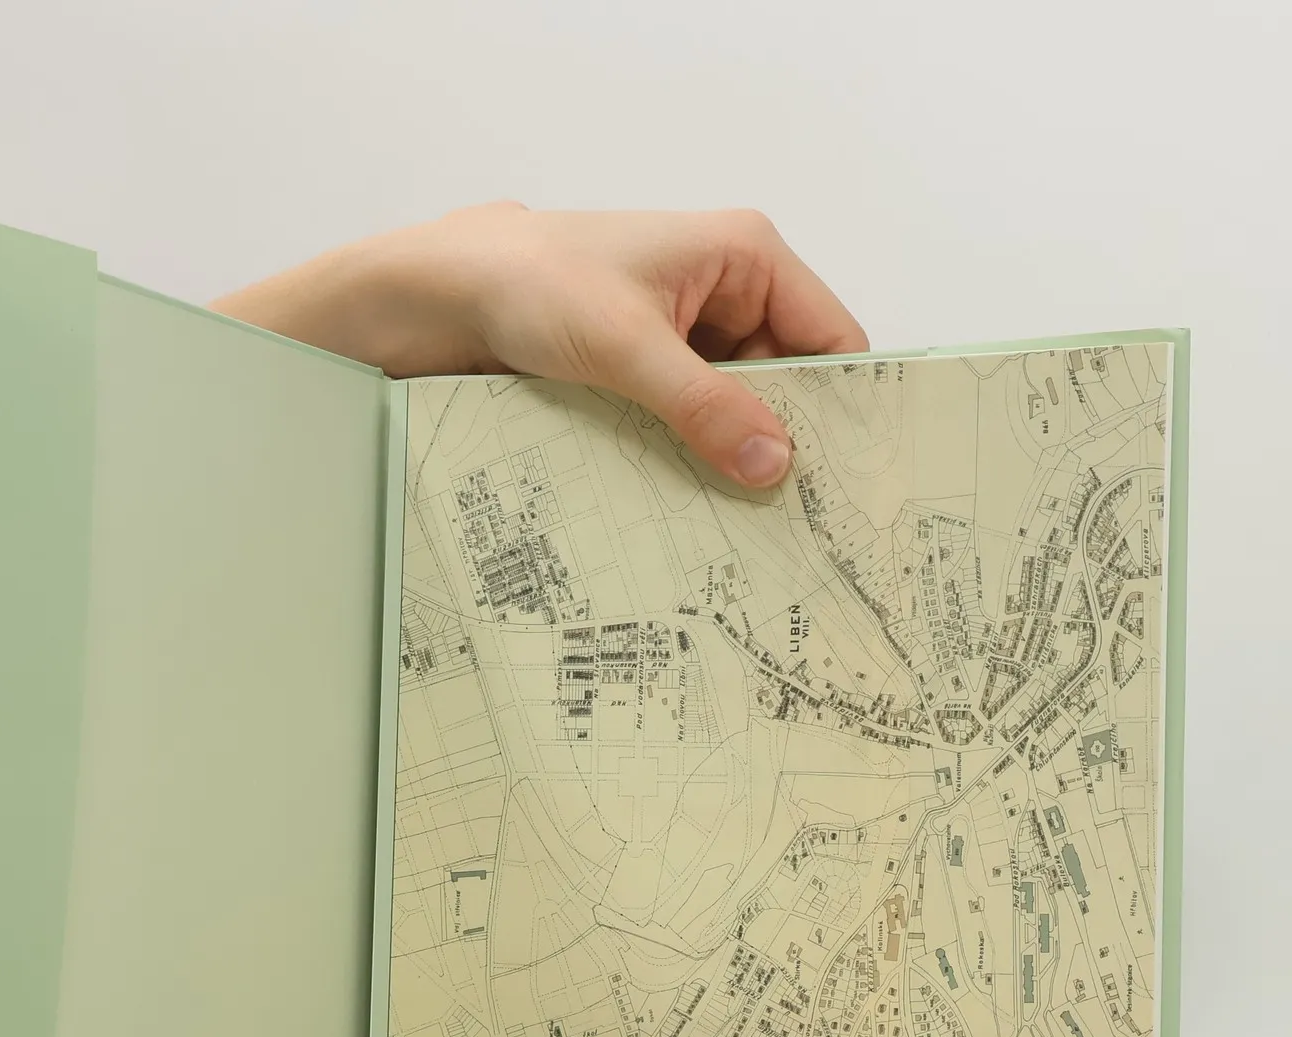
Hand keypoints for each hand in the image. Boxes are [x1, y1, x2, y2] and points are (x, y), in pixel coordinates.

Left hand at [212, 203, 867, 488]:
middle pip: (790, 382)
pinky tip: (698, 506)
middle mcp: (727, 290)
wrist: (444, 293)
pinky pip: (696, 421)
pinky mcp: (651, 371)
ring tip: (749, 527)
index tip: (848, 480)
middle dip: (788, 442)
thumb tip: (774, 463)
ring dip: (737, 457)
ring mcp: (688, 334)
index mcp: (746, 255)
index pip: (831, 338)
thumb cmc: (531, 283)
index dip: (845, 407)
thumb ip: (704, 405)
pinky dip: (697, 457)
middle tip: (799, 522)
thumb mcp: (626, 347)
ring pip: (740, 409)